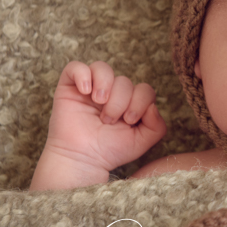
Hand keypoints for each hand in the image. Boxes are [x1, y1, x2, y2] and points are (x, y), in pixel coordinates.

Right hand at [30, 61, 167, 189]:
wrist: (82, 160)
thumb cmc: (109, 151)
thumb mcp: (141, 141)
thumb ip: (157, 126)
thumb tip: (152, 105)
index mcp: (129, 102)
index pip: (144, 89)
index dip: (140, 102)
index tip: (128, 120)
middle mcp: (111, 92)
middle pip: (124, 81)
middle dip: (120, 102)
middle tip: (108, 121)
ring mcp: (90, 88)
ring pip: (102, 68)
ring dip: (105, 85)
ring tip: (99, 102)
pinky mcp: (69, 87)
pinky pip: (75, 67)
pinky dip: (82, 75)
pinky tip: (85, 92)